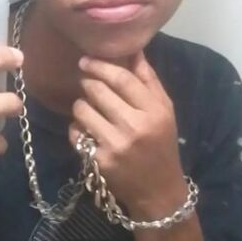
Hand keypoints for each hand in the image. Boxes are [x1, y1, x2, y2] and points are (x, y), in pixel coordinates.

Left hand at [68, 53, 186, 219]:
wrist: (159, 191)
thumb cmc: (161, 145)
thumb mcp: (165, 112)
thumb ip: (148, 80)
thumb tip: (134, 49)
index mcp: (154, 111)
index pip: (122, 79)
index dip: (100, 65)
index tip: (86, 60)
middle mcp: (135, 126)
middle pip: (98, 90)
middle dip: (88, 83)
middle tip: (87, 83)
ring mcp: (115, 144)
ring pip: (82, 109)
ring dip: (81, 105)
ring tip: (89, 109)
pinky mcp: (99, 160)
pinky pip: (76, 133)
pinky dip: (78, 128)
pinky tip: (88, 131)